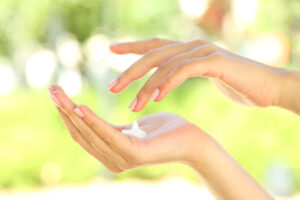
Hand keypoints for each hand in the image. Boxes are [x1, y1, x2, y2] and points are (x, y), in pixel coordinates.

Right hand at [49, 85, 271, 198]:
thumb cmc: (164, 131)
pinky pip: (108, 134)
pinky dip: (92, 122)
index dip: (67, 115)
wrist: (191, 139)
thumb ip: (112, 129)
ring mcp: (122, 159)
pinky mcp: (134, 154)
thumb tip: (95, 120)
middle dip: (64, 111)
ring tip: (59, 95)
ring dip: (73, 114)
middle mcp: (113, 159)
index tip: (57, 95)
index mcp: (112, 151)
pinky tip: (80, 107)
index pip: (83, 133)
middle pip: (82, 133)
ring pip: (91, 134)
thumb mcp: (132, 128)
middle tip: (52, 90)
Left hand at [108, 38, 286, 111]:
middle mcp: (192, 46)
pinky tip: (155, 98)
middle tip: (111, 88)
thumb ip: (186, 72)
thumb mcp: (205, 75)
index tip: (111, 50)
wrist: (268, 86)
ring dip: (146, 85)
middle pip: (153, 54)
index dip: (132, 46)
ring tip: (132, 105)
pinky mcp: (214, 62)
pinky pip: (184, 70)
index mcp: (188, 50)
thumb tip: (168, 79)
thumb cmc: (236, 83)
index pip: (154, 45)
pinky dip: (167, 84)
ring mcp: (203, 51)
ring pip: (165, 64)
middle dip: (130, 71)